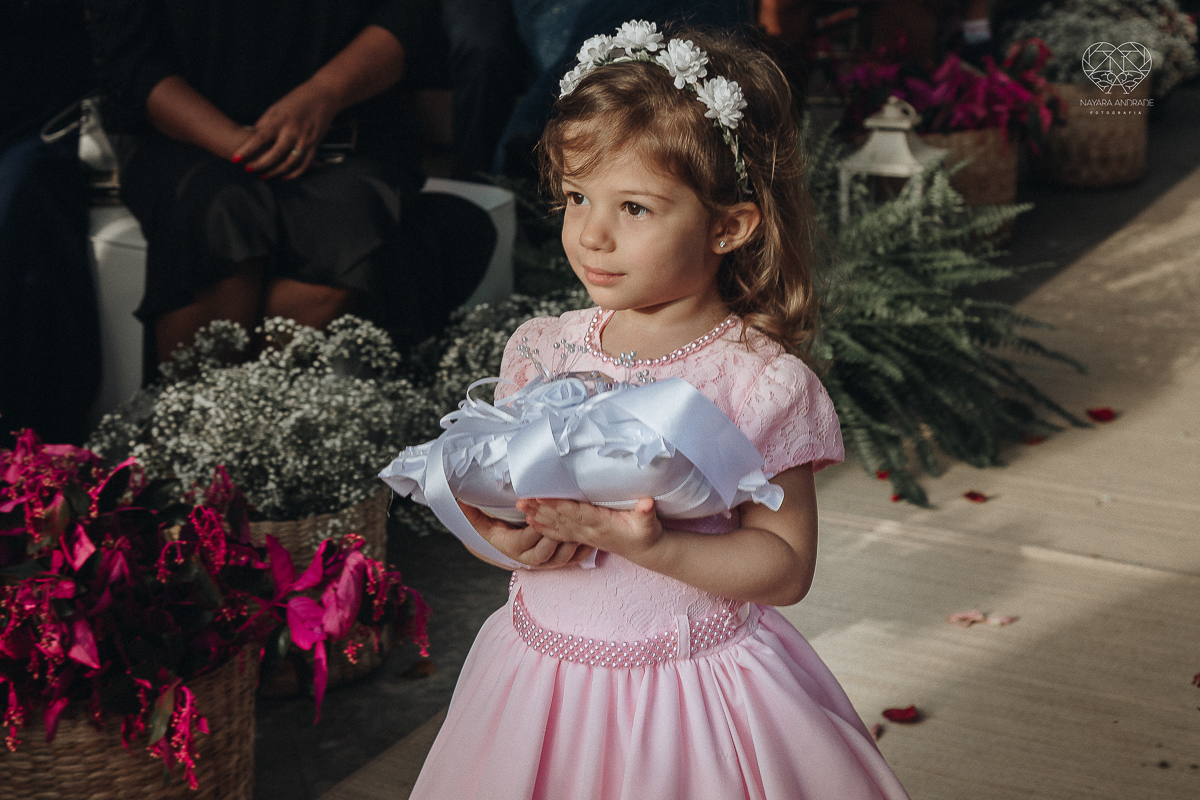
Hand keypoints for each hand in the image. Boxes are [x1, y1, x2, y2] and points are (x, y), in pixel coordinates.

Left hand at [235, 81, 338, 179]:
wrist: (322, 96)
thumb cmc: (295, 101)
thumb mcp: (276, 109)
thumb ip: (264, 124)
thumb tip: (250, 138)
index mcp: (280, 120)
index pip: (260, 138)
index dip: (247, 150)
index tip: (236, 159)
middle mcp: (292, 131)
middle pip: (275, 154)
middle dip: (260, 165)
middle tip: (248, 171)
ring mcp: (305, 140)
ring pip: (289, 163)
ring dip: (275, 172)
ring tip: (263, 176)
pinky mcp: (315, 145)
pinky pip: (304, 165)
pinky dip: (293, 174)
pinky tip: (283, 177)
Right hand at [458, 502, 594, 568]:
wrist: (499, 550)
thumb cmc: (492, 531)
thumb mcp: (480, 522)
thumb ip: (471, 512)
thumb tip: (457, 500)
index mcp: (513, 547)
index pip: (527, 537)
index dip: (537, 524)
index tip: (546, 510)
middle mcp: (530, 559)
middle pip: (548, 548)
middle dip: (560, 532)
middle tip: (571, 513)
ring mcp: (546, 562)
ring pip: (564, 556)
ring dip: (575, 542)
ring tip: (584, 524)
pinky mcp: (559, 562)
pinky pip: (575, 559)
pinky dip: (584, 550)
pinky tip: (593, 538)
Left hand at [518, 497, 662, 559]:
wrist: (645, 551)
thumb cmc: (646, 533)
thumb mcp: (649, 522)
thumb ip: (646, 513)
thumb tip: (647, 503)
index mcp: (601, 524)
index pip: (575, 513)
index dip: (557, 505)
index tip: (541, 498)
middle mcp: (589, 531)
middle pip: (560, 519)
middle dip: (539, 510)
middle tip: (520, 501)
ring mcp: (585, 535)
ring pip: (557, 526)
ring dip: (538, 517)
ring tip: (521, 509)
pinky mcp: (584, 537)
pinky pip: (560, 532)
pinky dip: (545, 527)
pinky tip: (532, 523)